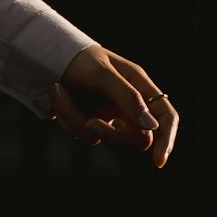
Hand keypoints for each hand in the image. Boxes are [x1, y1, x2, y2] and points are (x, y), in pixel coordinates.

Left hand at [46, 43, 176, 168]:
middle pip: (136, 139)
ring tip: (57, 89)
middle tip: (90, 123)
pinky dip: (65, 115)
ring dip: (74, 116)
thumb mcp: (103, 74)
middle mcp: (127, 103)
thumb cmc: (81, 58)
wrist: (48, 54)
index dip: (167, 139)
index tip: (157, 161)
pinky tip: (57, 93)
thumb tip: (152, 127)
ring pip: (99, 137)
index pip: (166, 117)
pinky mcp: (87, 120)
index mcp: (139, 86)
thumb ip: (128, 97)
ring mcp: (107, 114)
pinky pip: (79, 133)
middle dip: (111, 135)